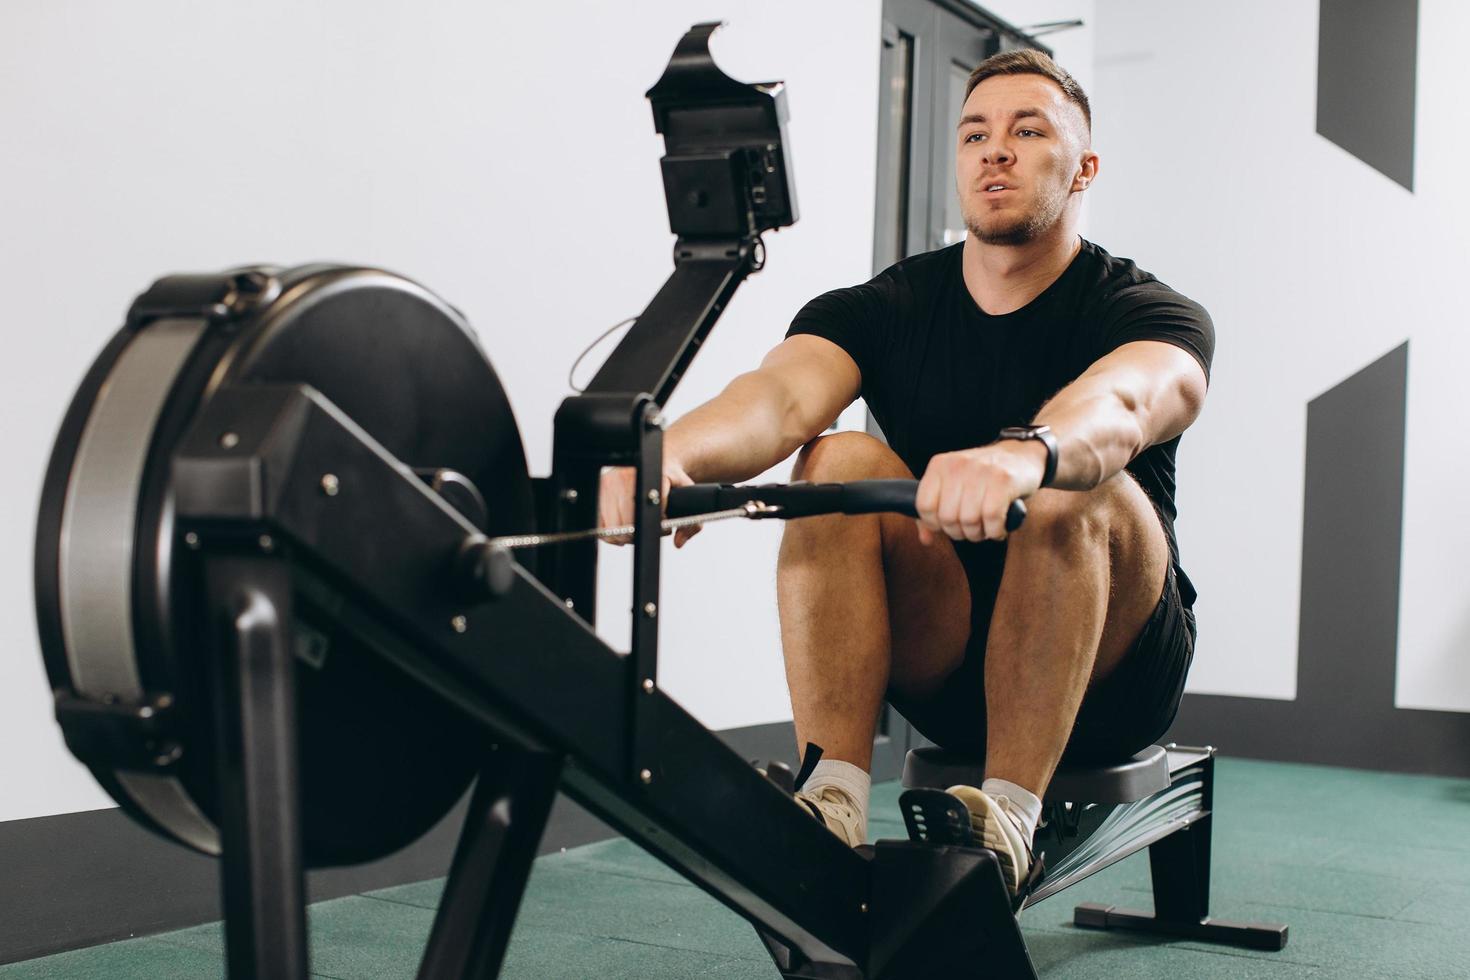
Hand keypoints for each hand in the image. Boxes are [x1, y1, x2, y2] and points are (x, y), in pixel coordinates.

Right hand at [598, 460, 700, 547]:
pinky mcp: (599, 490)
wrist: (657, 460)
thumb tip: (679, 542)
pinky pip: (601, 525)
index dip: (660, 525)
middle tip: (652, 527)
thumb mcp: (688, 495)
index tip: (665, 522)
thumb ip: (692, 522)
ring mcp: (610, 484)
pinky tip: (624, 527)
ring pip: (613, 528)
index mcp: (653, 477)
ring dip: (626, 535)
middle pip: (629, 524)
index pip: (653, 513)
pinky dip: (612, 533)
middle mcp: (628, 478)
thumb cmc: (670, 479)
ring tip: (639, 525)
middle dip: (642, 533)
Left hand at [914, 441, 1047, 544]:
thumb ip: (934, 511)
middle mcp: (958, 465)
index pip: (924, 506)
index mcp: (939, 465)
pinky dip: (995, 531)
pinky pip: (992, 518)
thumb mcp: (954, 486)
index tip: (948, 525)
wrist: (1021, 456)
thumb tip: (925, 539)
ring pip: (969, 521)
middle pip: (947, 518)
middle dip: (959, 532)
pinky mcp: (1004, 481)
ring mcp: (981, 471)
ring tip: (985, 527)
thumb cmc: (983, 477)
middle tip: (971, 528)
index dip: (935, 524)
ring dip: (978, 533)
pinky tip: (998, 527)